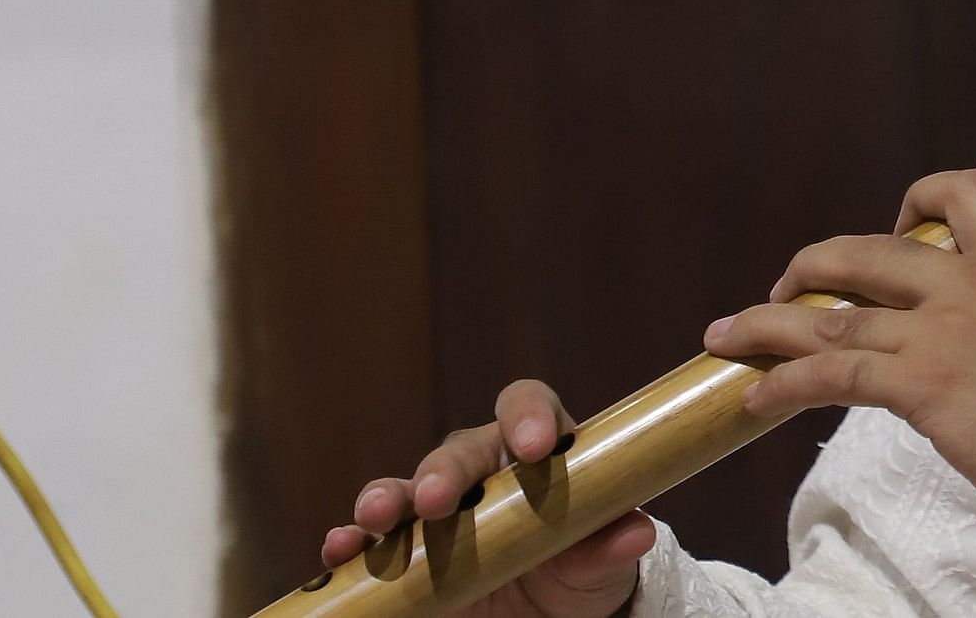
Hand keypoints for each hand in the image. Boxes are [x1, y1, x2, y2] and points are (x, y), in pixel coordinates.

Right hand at [319, 381, 650, 617]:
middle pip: (457, 451)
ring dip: (386, 497)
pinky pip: (368, 540)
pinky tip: (340, 549)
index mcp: (536, 451)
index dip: (529, 415)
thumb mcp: (600, 562)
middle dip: (445, 471)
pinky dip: (350, 542)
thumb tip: (635, 530)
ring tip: (374, 517)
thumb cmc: (581, 570)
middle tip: (438, 500)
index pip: (528, 405)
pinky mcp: (402, 552)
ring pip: (404, 488)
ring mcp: (436, 509)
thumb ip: (609, 544)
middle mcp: (480, 469)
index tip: (535, 446)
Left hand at [704, 170, 975, 561]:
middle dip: (815, 265)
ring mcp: (944, 332)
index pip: (961, 193)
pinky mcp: (923, 387)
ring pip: (834, 311)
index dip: (916, 201)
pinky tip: (754, 396)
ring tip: (728, 333)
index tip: (895, 223)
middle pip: (869, 250)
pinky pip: (832, 374)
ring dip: (769, 322)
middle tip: (790, 285)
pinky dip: (783, 382)